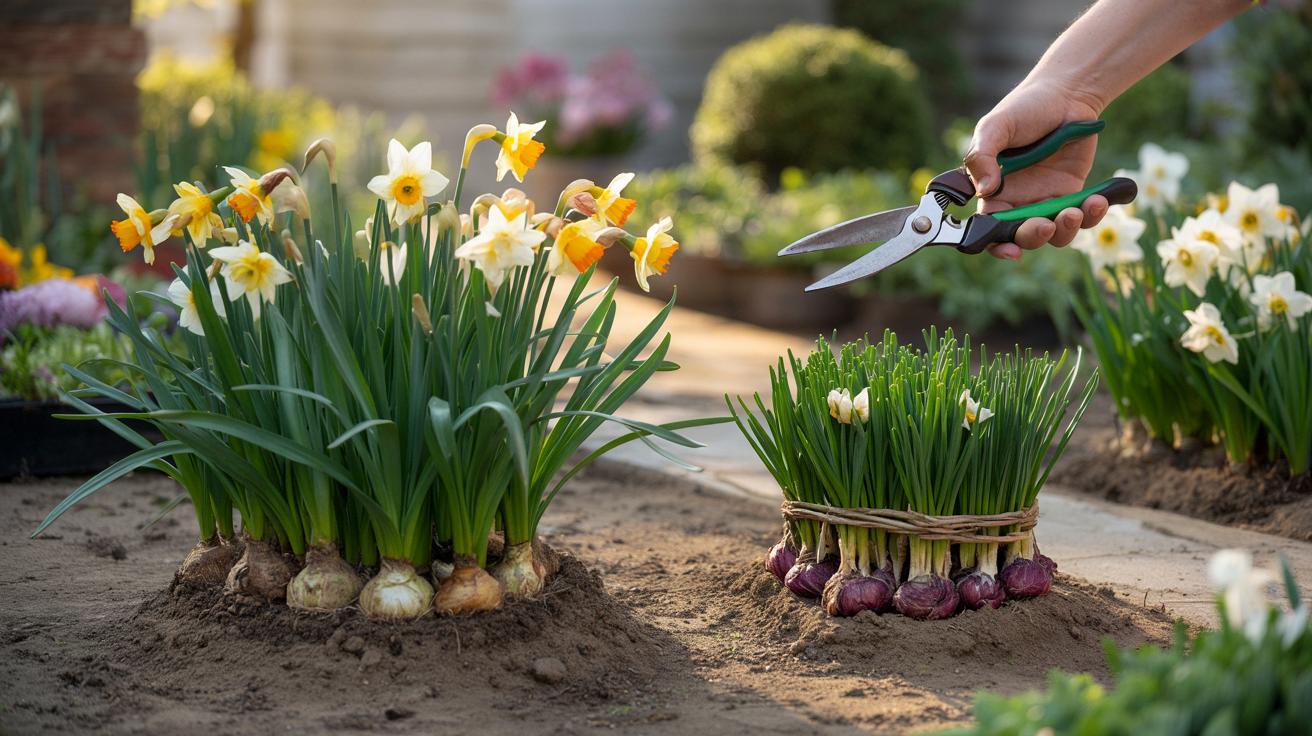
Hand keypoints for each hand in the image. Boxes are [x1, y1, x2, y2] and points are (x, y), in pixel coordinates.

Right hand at [964, 80, 1109, 259]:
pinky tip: (1097, 200)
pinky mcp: (1074, 194)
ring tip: (1074, 211)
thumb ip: (982, 157)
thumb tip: (985, 191)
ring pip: (1056, 233)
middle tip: (1045, 225)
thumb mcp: (995, 126)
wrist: (1067, 94)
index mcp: (994, 191)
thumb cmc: (1025, 107)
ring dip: (1065, 230)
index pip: (989, 228)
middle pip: (1023, 236)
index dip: (997, 245)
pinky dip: (1092, 215)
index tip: (1011, 249)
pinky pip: (1084, 216)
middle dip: (1034, 237)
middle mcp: (1019, 202)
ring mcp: (1048, 200)